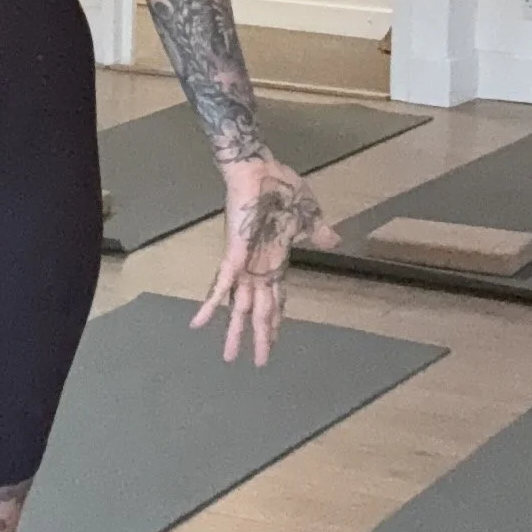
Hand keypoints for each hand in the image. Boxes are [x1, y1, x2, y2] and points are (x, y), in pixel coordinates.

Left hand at [192, 155, 320, 366]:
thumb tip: (335, 239)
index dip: (275, 320)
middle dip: (259, 337)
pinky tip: (197, 324)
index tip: (274, 338)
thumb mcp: (309, 215)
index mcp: (275, 261)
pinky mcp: (232, 256)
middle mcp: (258, 267)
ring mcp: (244, 263)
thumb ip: (318, 232)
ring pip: (239, 307)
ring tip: (230, 358)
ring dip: (235, 332)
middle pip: (259, 311)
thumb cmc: (281, 188)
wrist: (260, 169)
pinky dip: (209, 305)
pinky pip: (219, 285)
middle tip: (257, 363)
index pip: (275, 298)